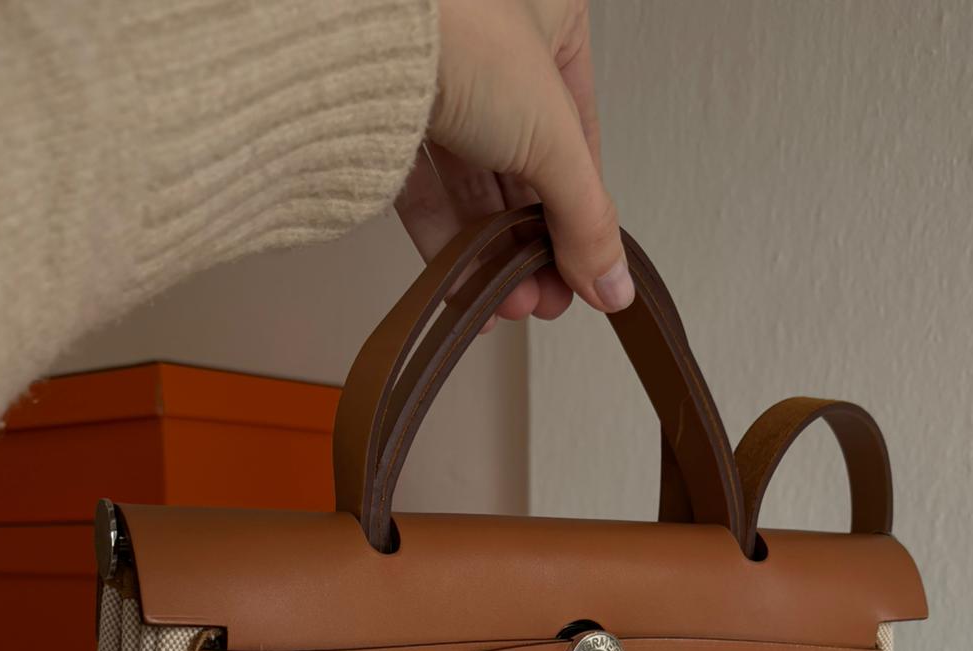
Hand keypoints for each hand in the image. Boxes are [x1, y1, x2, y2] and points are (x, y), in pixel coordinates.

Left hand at [396, 0, 632, 326]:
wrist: (361, 35)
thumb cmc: (465, 37)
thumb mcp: (554, 137)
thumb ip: (587, 218)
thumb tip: (611, 282)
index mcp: (550, 22)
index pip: (578, 135)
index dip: (582, 210)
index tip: (584, 271)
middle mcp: (493, 49)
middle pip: (524, 168)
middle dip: (534, 244)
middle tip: (544, 297)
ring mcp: (438, 82)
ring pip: (473, 183)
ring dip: (494, 252)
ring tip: (508, 301)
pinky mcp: (387, 118)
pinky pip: (424, 187)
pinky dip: (446, 241)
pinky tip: (467, 288)